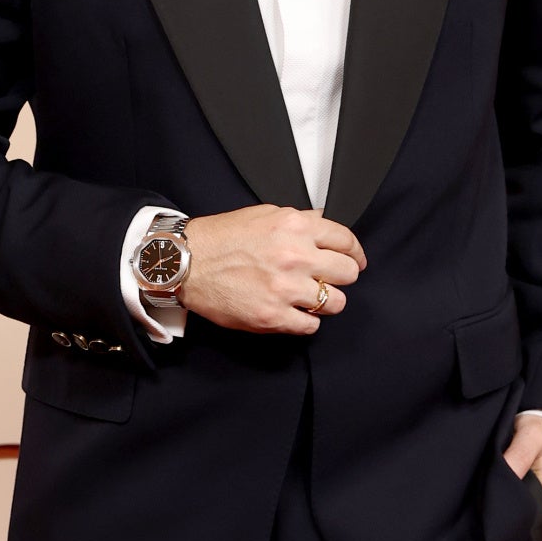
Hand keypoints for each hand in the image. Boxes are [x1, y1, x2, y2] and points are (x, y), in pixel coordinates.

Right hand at [182, 206, 366, 335]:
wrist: (187, 263)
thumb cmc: (221, 239)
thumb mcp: (264, 215)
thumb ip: (299, 220)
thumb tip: (324, 223)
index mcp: (295, 227)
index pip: (346, 241)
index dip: (354, 254)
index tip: (354, 261)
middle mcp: (294, 256)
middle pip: (347, 273)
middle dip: (340, 277)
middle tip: (328, 280)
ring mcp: (285, 288)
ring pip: (335, 303)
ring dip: (326, 302)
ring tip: (309, 298)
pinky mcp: (273, 316)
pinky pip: (311, 325)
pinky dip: (306, 321)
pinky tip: (294, 312)